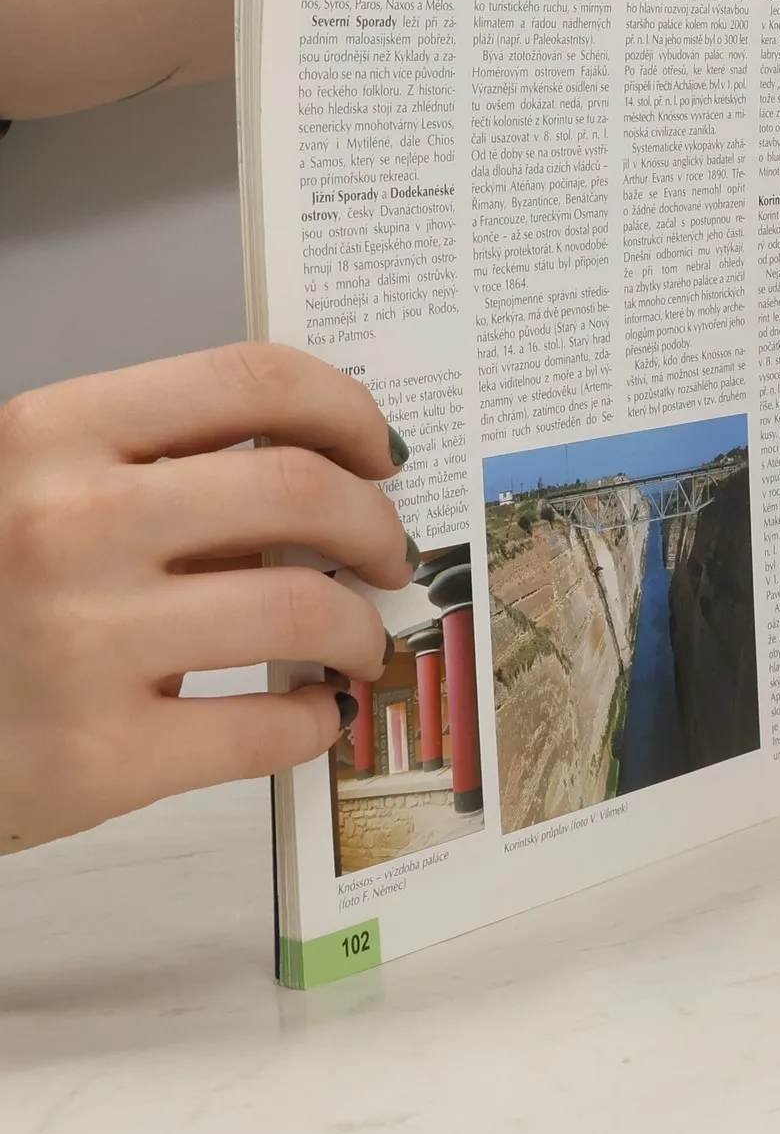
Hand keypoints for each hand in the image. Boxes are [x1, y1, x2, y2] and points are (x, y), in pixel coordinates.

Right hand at [0, 343, 414, 853]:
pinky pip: (267, 727)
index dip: (345, 407)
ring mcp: (80, 642)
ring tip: (358, 639)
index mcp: (51, 435)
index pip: (253, 377)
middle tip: (389, 552)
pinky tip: (310, 714)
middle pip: (302, 489)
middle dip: (376, 523)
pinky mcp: (95, 756)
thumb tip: (320, 472)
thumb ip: (154, 471)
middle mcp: (66, 525)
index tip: (380, 445)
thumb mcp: (33, 493)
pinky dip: (315, 720)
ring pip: (305, 607)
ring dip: (361, 627)